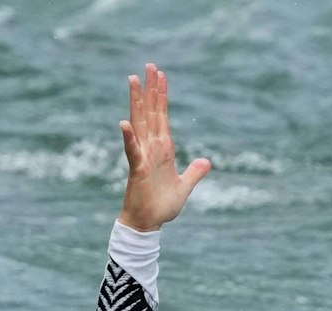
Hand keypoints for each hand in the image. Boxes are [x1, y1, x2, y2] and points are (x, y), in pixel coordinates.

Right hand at [116, 63, 211, 232]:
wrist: (148, 224)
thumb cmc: (162, 206)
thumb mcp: (184, 186)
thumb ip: (194, 173)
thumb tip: (206, 162)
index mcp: (163, 149)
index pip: (163, 116)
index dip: (162, 96)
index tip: (161, 76)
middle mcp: (152, 148)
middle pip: (151, 112)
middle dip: (150, 89)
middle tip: (149, 65)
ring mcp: (143, 156)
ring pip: (140, 124)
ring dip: (137, 102)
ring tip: (133, 80)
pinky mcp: (138, 169)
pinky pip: (132, 151)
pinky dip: (129, 138)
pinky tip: (125, 123)